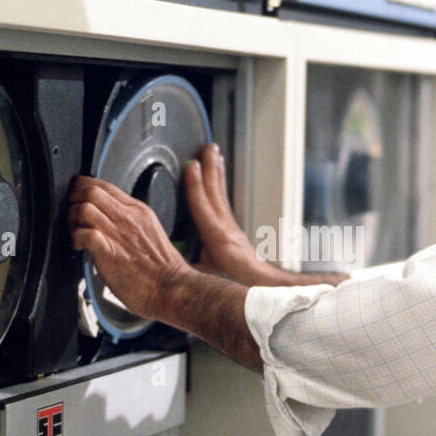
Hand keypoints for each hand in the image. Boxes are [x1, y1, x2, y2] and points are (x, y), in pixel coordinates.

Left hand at [68, 176, 191, 321]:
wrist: (173, 289)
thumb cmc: (164, 270)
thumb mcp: (151, 233)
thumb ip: (131, 224)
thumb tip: (111, 223)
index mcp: (138, 212)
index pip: (105, 186)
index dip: (84, 188)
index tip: (78, 197)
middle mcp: (128, 218)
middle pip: (91, 190)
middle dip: (74, 199)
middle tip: (72, 214)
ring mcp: (119, 234)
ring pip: (84, 207)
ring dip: (72, 219)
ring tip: (74, 231)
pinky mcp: (110, 252)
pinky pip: (85, 233)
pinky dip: (75, 238)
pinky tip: (79, 247)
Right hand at [185, 143, 269, 285]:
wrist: (263, 288)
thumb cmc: (238, 285)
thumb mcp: (209, 280)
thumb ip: (190, 271)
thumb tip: (172, 270)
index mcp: (218, 239)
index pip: (204, 207)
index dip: (196, 187)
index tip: (192, 167)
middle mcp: (225, 228)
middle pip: (216, 192)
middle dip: (210, 169)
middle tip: (208, 148)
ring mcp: (230, 227)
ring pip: (221, 193)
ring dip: (216, 172)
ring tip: (214, 153)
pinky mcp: (232, 230)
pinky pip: (223, 200)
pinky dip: (219, 185)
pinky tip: (217, 177)